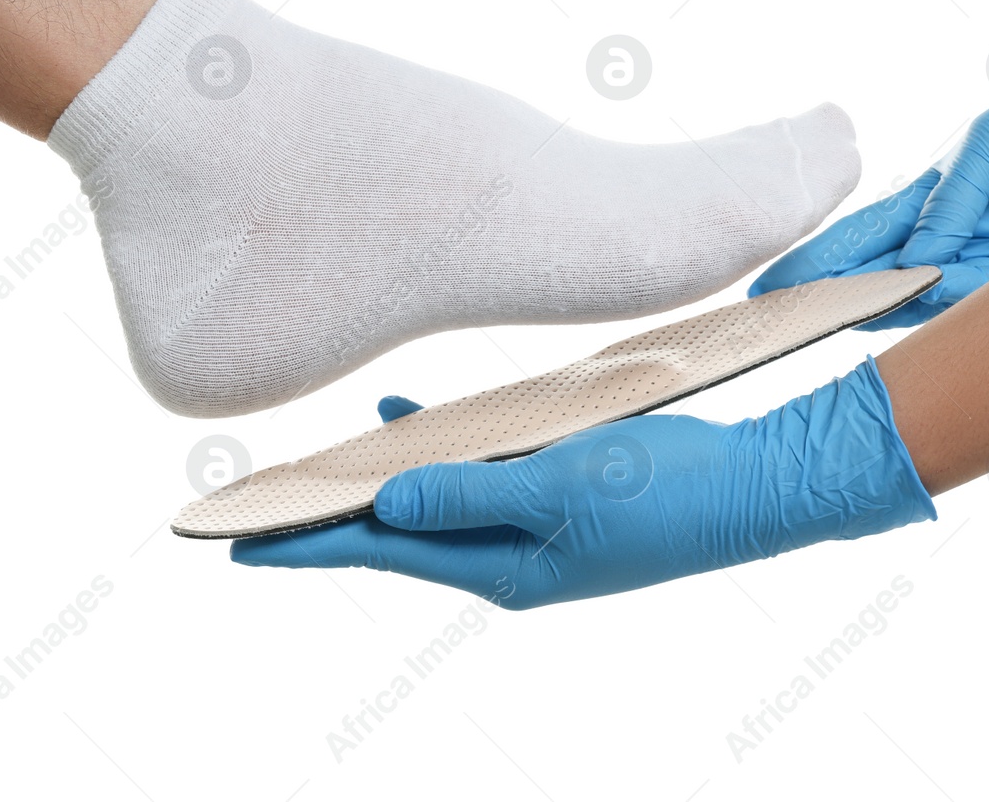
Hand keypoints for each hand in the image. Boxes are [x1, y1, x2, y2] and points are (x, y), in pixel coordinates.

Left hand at [230, 362, 935, 608]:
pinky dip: (434, 450)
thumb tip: (384, 507)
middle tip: (256, 506)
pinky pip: (472, 474)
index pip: (378, 553)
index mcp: (502, 569)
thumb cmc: (663, 494)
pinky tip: (402, 420)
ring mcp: (529, 526)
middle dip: (325, 520)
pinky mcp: (552, 492)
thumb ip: (467, 497)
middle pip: (392, 534)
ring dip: (373, 483)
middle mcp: (506, 556)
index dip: (307, 546)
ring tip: (311, 468)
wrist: (749, 488)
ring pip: (428, 503)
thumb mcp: (558, 492)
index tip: (238, 545)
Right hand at [751, 0, 988, 327]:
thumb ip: (956, 192)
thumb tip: (919, 256)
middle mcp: (958, 233)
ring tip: (836, 319)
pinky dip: (953, 307)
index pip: (862, 235)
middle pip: (881, 275)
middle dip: (833, 298)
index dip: (815, 261)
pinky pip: (987, 299)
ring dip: (885, 308)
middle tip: (785, 321)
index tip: (766, 288)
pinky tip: (919, 306)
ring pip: (928, 297)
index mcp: (937, 191)